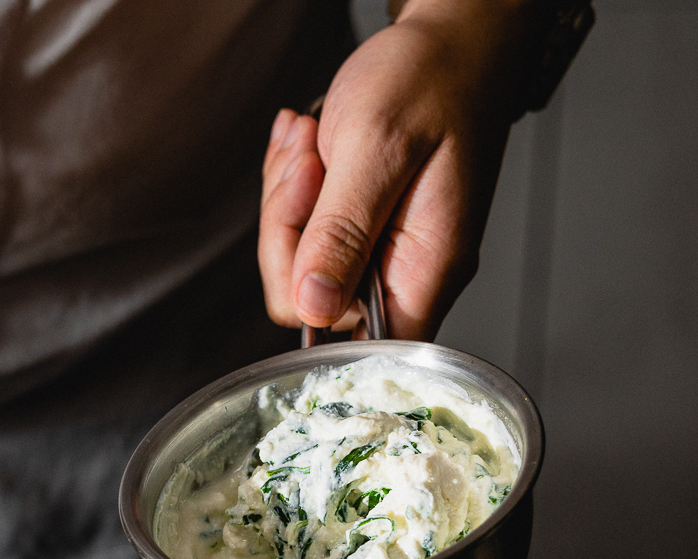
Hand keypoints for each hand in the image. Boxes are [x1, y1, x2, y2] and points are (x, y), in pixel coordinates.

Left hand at [258, 1, 532, 339]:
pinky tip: (308, 142)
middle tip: (309, 166)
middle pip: (310, 300)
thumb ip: (343, 233)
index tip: (307, 236)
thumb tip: (315, 307)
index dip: (313, 306)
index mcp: (426, 269)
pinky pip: (300, 232)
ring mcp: (381, 251)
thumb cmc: (431, 79)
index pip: (358, 345)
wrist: (448, 38)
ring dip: (286, 198)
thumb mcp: (376, 150)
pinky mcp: (359, 228)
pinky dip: (291, 186)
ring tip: (310, 142)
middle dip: (288, 230)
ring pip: (296, 264)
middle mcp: (406, 272)